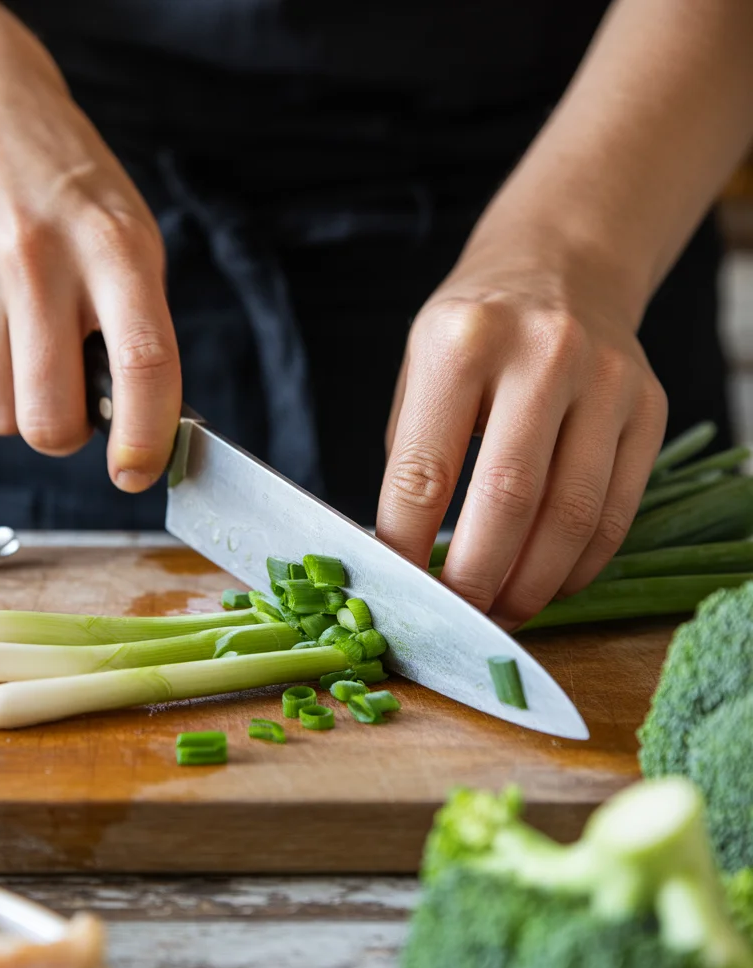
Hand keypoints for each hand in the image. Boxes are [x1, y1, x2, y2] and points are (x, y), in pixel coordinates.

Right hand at [0, 5, 178, 491]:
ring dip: (21, 402)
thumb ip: (139, 329)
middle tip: (72, 406)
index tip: (138, 471)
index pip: (143, 363)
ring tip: (30, 341)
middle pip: (49, 419)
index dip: (146, 435)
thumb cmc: (69, 192)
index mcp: (113, 247)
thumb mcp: (129, 238)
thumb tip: (139, 429)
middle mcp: (37, 258)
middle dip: (65, 435)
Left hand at [376, 244, 666, 628]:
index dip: (405, 546)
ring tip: (502, 612)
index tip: (398, 589)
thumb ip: (411, 456)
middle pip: (507, 501)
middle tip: (457, 617)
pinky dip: (579, 565)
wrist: (564, 267)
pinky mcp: (650, 408)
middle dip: (475, 580)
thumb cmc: (476, 332)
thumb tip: (401, 557)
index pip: (424, 471)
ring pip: (572, 516)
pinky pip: (618, 512)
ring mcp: (606, 380)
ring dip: (531, 585)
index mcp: (461, 341)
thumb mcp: (420, 369)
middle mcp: (541, 353)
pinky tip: (548, 582)